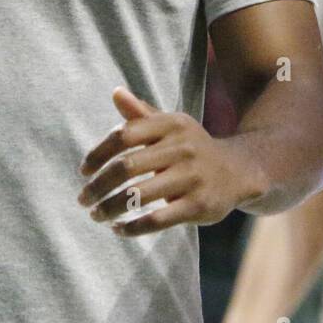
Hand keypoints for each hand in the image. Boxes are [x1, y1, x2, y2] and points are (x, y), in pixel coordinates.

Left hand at [76, 87, 264, 237]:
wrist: (239, 171)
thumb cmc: (191, 148)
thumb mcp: (171, 127)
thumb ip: (141, 114)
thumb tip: (115, 92)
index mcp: (172, 124)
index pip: (124, 135)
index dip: (98, 153)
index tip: (84, 171)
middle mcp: (183, 148)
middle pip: (126, 166)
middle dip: (98, 186)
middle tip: (83, 199)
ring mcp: (192, 177)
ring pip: (138, 195)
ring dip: (110, 208)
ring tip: (97, 215)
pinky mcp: (199, 205)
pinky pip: (157, 219)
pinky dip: (132, 227)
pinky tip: (119, 229)